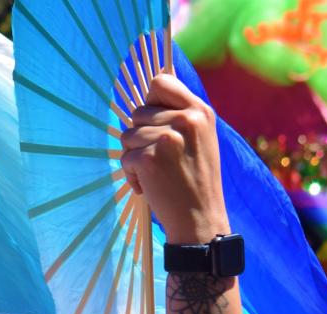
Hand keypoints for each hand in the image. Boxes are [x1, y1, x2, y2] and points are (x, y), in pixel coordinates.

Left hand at [119, 74, 229, 244]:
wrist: (200, 218)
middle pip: (138, 113)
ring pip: (128, 135)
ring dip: (134, 157)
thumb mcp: (201, 139)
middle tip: (160, 160)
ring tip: (156, 174)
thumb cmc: (196, 181)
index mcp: (200, 111)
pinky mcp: (149, 157)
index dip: (150, 100)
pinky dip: (132, 175)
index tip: (153, 120)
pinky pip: (124, 157)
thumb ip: (180, 116)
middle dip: (141, 137)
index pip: (161, 81)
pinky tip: (149, 186)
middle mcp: (185, 119)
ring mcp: (167, 138)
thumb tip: (148, 97)